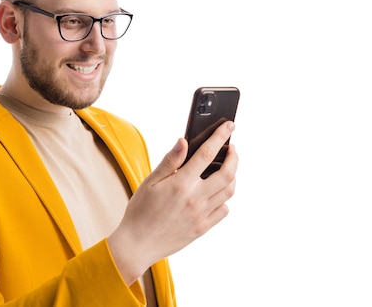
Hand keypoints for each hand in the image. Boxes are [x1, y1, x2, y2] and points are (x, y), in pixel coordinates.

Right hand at [108, 121, 237, 284]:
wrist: (137, 244)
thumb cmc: (140, 212)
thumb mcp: (150, 181)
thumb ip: (170, 160)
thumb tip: (183, 141)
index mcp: (181, 184)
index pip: (207, 154)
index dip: (220, 137)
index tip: (229, 126)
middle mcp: (195, 199)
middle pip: (227, 174)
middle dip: (234, 157)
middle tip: (232, 148)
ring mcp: (201, 215)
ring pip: (229, 192)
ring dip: (232, 176)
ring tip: (226, 168)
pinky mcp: (202, 228)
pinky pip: (223, 210)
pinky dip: (225, 198)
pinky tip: (216, 193)